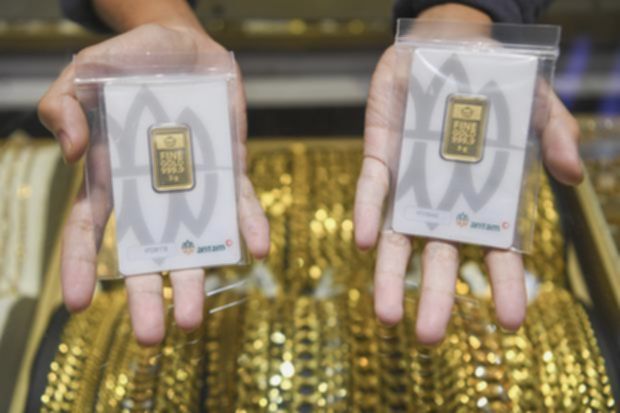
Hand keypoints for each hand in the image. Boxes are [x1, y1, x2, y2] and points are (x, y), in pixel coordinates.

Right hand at [38, 23, 269, 344]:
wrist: (182, 44)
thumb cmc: (127, 62)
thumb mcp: (84, 74)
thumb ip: (64, 107)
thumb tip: (72, 154)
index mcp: (113, 176)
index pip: (91, 229)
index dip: (82, 266)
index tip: (79, 304)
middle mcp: (156, 190)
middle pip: (149, 251)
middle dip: (148, 294)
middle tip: (149, 339)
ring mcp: (196, 183)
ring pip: (197, 237)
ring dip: (198, 275)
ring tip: (194, 318)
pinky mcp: (231, 166)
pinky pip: (242, 201)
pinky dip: (250, 224)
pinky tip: (258, 250)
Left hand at [354, 5, 582, 343]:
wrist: (444, 46)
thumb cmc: (493, 81)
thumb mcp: (534, 102)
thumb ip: (555, 134)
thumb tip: (572, 177)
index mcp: (485, 198)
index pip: (498, 251)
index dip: (505, 285)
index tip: (510, 322)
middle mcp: (445, 202)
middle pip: (441, 259)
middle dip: (436, 298)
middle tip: (430, 339)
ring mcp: (410, 186)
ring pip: (399, 240)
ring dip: (391, 278)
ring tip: (387, 318)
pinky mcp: (381, 160)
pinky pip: (374, 192)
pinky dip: (371, 215)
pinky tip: (368, 243)